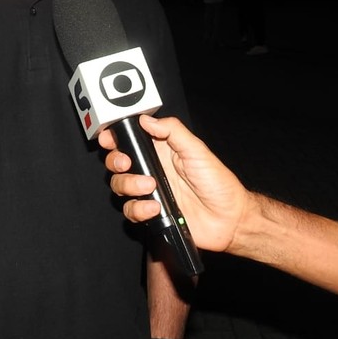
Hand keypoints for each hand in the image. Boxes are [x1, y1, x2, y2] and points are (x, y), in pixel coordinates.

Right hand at [98, 114, 248, 252]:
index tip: (109, 138)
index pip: (130, 140)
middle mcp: (151, 170)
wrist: (228, 218)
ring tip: (149, 186)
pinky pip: (131, 210)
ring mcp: (149, 192)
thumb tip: (146, 120)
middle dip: (115, 161)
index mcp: (160, 150)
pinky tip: (155, 207)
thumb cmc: (217, 182)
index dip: (115, 138)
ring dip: (128, 185)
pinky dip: (138, 209)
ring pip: (119, 186)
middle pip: (117, 162)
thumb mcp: (197, 150)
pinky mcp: (150, 213)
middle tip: (126, 163)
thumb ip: (172, 131)